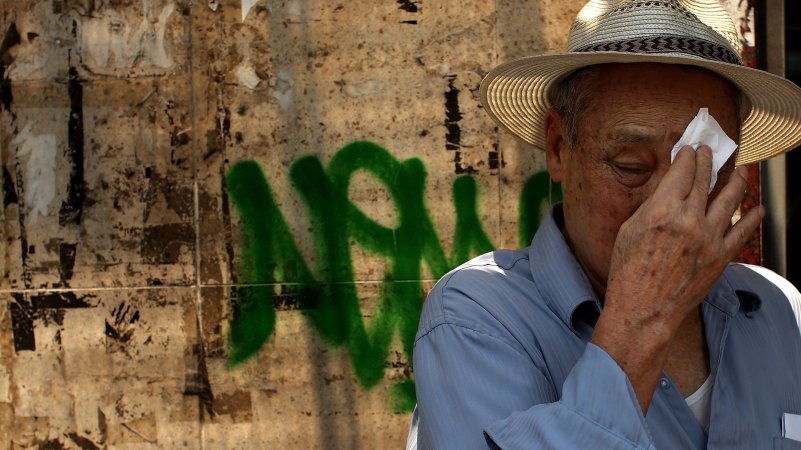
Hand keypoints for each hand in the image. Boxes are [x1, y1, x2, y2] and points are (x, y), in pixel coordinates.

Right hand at [592, 145, 763, 411]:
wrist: (644, 310)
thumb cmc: (628, 273)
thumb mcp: (629, 231)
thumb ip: (651, 206)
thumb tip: (666, 189)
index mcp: (662, 210)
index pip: (682, 172)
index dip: (687, 156)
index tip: (690, 149)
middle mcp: (690, 219)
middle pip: (705, 180)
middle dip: (708, 162)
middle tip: (710, 152)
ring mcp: (710, 238)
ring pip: (730, 199)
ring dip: (736, 180)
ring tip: (739, 171)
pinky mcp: (721, 256)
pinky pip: (744, 232)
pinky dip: (752, 218)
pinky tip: (757, 208)